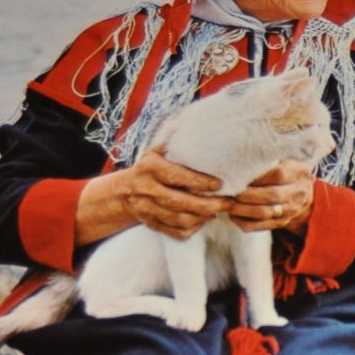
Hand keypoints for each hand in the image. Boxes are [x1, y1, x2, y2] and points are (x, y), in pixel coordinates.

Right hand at [78, 148, 225, 242]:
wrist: (124, 192)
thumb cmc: (153, 166)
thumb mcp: (159, 149)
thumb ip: (176, 139)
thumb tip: (201, 121)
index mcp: (150, 167)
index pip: (176, 176)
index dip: (199, 182)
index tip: (219, 184)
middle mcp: (146, 189)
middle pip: (179, 202)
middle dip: (207, 205)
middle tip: (229, 202)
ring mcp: (147, 210)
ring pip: (179, 220)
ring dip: (203, 218)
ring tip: (219, 210)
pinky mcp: (151, 224)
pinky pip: (176, 233)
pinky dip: (194, 229)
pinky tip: (204, 220)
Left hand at [228, 160, 314, 234]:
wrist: (306, 196)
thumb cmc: (289, 172)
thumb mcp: (287, 160)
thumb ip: (271, 157)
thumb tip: (242, 152)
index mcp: (298, 173)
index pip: (278, 174)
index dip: (257, 175)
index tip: (238, 172)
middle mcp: (296, 193)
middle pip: (271, 195)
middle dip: (246, 193)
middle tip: (227, 188)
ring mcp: (289, 210)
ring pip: (263, 212)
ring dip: (241, 208)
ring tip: (226, 202)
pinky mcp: (280, 223)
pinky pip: (259, 226)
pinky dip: (243, 221)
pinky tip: (232, 214)